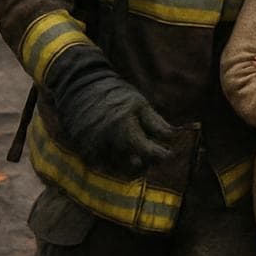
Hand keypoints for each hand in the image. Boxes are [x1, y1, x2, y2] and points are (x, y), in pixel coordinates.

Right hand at [47, 50, 174, 175]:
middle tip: (152, 156)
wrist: (81, 87)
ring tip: (137, 156)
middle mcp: (106, 139)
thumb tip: (173, 138)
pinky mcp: (81, 150)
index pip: (146, 150)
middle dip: (145, 163)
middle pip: (131, 165)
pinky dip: (112, 165)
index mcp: (122, 125)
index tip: (169, 154)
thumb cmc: (116, 94)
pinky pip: (100, 166)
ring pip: (115, 168)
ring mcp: (91, 146)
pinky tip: (120, 156)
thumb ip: (156, 123)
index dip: (160, 155)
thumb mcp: (140, 104)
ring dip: (129, 167)